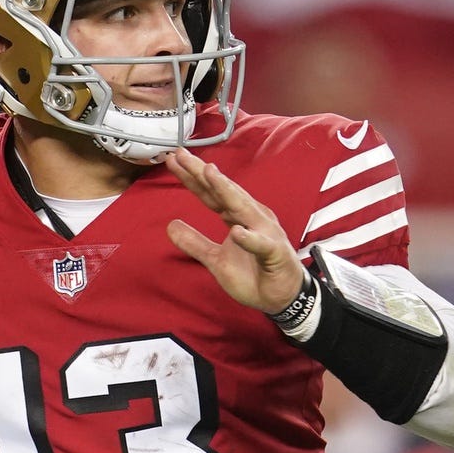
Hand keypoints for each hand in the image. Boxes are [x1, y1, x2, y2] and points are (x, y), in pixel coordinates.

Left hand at [163, 147, 304, 313]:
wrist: (282, 297)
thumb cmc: (254, 274)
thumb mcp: (216, 260)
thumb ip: (195, 243)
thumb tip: (170, 226)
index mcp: (237, 216)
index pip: (211, 194)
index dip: (193, 178)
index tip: (174, 160)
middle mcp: (252, 217)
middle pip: (224, 192)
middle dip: (203, 173)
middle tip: (182, 155)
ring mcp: (265, 233)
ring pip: (243, 208)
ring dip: (226, 191)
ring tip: (209, 174)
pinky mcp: (275, 253)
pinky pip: (261, 245)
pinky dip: (250, 239)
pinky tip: (237, 232)